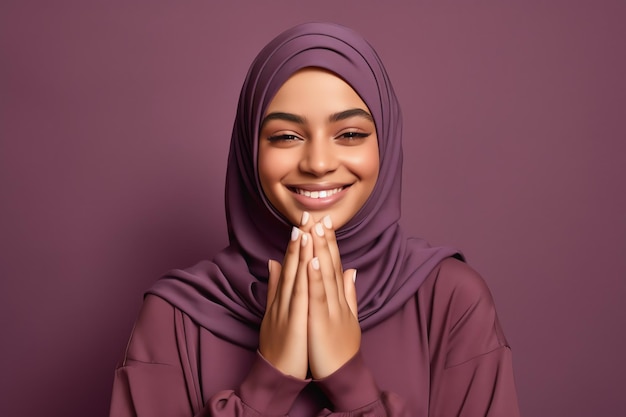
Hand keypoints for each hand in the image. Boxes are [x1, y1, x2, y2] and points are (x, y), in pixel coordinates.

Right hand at [259, 226, 311, 378]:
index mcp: (282, 296)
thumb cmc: (280, 343)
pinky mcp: (293, 321)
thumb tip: (273, 262)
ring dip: (300, 251)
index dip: (296, 243)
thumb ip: (275, 287)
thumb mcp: (275, 311)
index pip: (290, 264)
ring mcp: (286, 309)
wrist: (275, 373)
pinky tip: (309, 260)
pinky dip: (304, 276)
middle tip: (304, 215)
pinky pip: (300, 295)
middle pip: (291, 265)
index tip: (303, 222)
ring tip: (305, 228)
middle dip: (299, 239)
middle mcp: (282, 299)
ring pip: (295, 275)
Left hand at [306, 215, 359, 378]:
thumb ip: (349, 292)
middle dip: (324, 239)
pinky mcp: (322, 321)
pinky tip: (311, 261)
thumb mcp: (348, 315)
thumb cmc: (341, 346)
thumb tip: (352, 270)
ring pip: (325, 275)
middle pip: (330, 264)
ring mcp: (331, 309)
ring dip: (320, 251)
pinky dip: (315, 278)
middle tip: (319, 216)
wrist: (343, 374)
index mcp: (340, 297)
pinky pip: (318, 297)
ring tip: (315, 229)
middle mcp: (337, 299)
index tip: (325, 222)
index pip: (335, 263)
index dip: (330, 242)